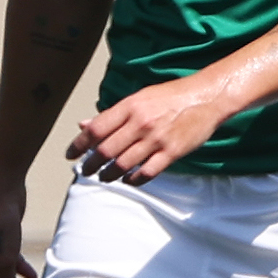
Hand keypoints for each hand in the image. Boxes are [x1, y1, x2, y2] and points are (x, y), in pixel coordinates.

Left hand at [66, 76, 232, 185]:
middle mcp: (140, 123)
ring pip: (123, 164)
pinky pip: (147, 172)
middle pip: (106, 150)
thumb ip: (112, 114)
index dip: (79, 144)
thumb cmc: (171, 97)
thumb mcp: (139, 98)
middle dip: (91, 164)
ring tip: (104, 177)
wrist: (206, 97)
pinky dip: (134, 179)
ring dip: (109, 174)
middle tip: (85, 171)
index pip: (96, 129)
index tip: (70, 155)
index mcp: (130, 107)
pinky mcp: (172, 151)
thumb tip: (84, 124)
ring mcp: (156, 138)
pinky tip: (129, 180)